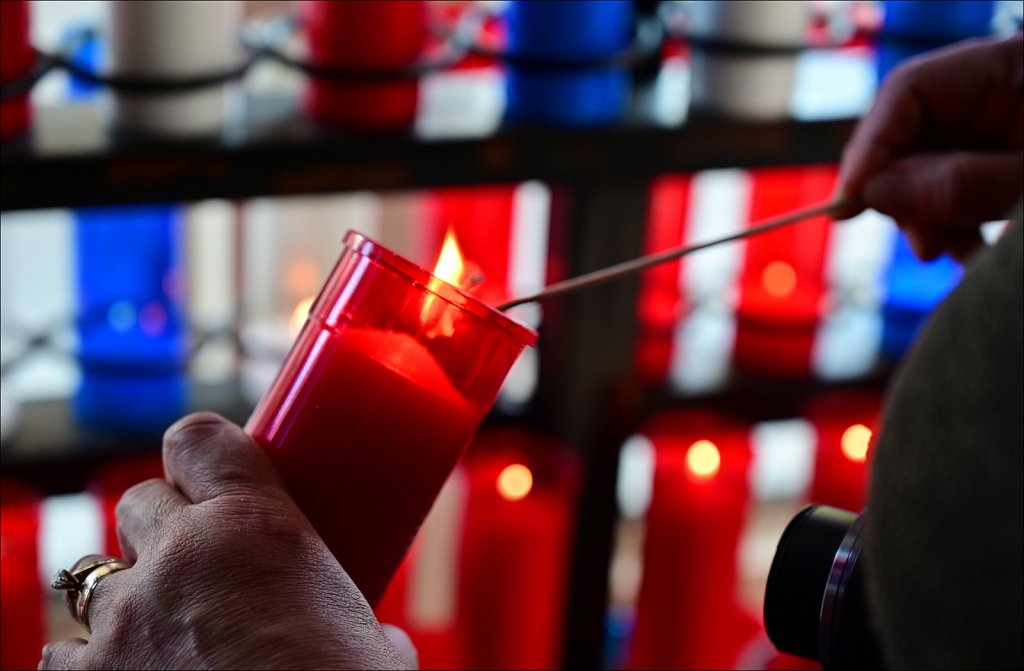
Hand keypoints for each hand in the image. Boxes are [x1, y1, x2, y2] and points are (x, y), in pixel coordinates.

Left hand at [40, 412, 414, 669]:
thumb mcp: (371, 638)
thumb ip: (353, 616)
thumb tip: (377, 638)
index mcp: (254, 527)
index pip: (197, 439)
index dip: (199, 453)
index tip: (212, 474)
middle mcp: (178, 559)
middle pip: (141, 502)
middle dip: (167, 528)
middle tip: (204, 567)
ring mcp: (124, 623)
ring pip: (99, 577)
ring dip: (131, 598)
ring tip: (169, 637)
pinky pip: (67, 654)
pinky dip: (94, 661)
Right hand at [837, 32, 1022, 260]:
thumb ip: (964, 183)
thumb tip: (875, 192)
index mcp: (1010, 67)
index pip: (908, 89)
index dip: (871, 145)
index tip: (850, 199)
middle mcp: (993, 91)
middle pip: (910, 134)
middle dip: (903, 193)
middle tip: (920, 241)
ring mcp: (993, 128)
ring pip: (925, 169)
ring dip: (928, 219)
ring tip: (954, 254)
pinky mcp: (996, 162)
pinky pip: (952, 189)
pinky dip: (952, 225)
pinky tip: (968, 250)